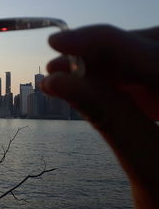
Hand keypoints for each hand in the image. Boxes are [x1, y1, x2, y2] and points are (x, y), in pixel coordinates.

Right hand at [41, 25, 158, 208]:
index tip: (60, 41)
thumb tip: (59, 81)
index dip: (104, 43)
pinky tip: (88, 86)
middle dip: (104, 51)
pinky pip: (148, 80)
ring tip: (62, 74)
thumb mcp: (149, 168)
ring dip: (104, 65)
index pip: (155, 57)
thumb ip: (108, 117)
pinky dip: (115, 81)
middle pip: (153, 48)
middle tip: (59, 64)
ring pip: (148, 60)